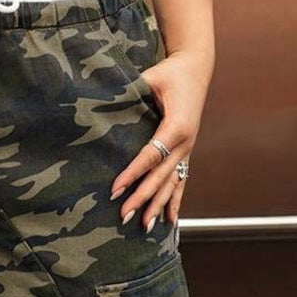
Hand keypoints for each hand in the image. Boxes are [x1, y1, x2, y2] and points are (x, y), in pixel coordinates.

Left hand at [109, 48, 211, 229]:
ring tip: (145, 227)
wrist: (196, 69)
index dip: (132, 174)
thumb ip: (129, 92)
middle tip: (123, 216)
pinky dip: (174, 202)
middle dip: (142, 198)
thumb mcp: (150, 77)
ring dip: (158, 206)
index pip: (150, 155)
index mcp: (177, 126)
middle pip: (161, 176)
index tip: (115, 190)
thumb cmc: (170, 72)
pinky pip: (180, 181)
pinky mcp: (186, 152)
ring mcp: (188, 150)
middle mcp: (186, 142)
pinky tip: (170, 221)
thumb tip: (100, 104)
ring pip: (172, 184)